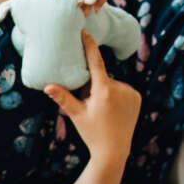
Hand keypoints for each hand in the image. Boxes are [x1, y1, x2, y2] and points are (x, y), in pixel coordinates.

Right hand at [43, 31, 140, 156]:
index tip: (85, 32)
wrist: (114, 150)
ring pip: (112, 84)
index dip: (89, 46)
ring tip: (104, 112)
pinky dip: (116, 96)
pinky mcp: (137, 97)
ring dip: (106, 92)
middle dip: (94, 87)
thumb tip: (46, 86)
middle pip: (101, 78)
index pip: (95, 62)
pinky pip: (123, 90)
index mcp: (103, 91)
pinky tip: (114, 111)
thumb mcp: (76, 115)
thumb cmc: (92, 133)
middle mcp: (120, 88)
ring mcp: (130, 92)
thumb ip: (63, 97)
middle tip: (90, 106)